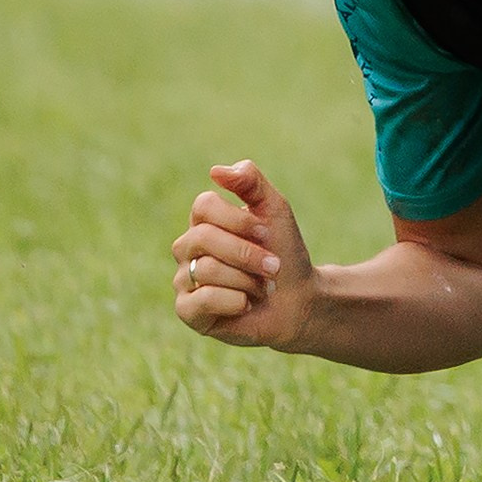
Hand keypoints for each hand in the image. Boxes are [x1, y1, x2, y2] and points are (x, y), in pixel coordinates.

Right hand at [170, 159, 316, 349]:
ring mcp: (183, 278)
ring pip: (205, 269)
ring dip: (247, 280)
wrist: (298, 299)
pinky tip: (246, 305)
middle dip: (246, 253)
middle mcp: (187, 247)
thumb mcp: (274, 209)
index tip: (265, 232)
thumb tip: (215, 171)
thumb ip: (250, 181)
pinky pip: (202, 300)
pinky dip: (234, 301)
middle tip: (272, 265)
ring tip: (261, 288)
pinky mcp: (186, 310)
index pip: (203, 206)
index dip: (238, 220)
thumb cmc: (284, 252)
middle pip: (203, 238)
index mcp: (203, 220)